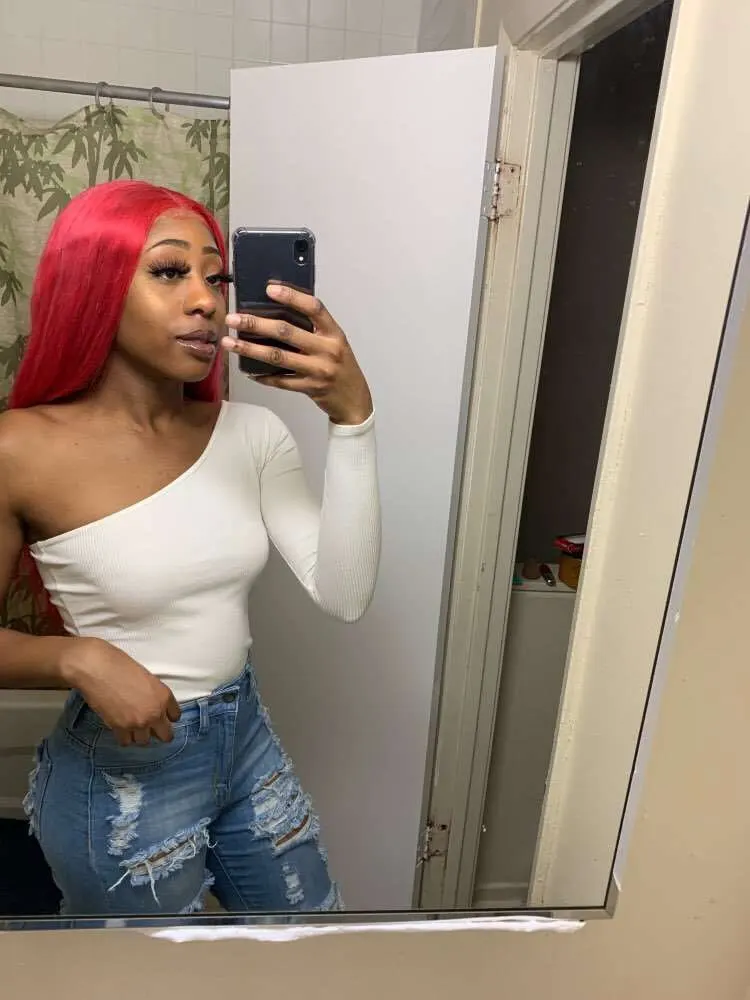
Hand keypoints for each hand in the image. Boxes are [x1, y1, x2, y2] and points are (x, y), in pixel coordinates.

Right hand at [59, 638, 180, 746]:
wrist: (98, 668)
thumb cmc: (120, 665)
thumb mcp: (147, 677)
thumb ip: (154, 695)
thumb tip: (151, 705)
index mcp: (164, 695)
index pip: (176, 716)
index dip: (167, 717)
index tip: (162, 717)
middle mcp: (155, 712)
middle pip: (166, 735)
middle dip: (159, 732)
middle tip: (149, 727)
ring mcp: (138, 722)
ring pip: (144, 741)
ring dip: (139, 735)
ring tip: (131, 726)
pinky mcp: (120, 728)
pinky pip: (126, 742)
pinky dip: (124, 737)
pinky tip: (120, 728)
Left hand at [223, 285, 373, 425]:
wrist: (354, 399)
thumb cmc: (341, 366)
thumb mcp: (335, 342)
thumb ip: (314, 329)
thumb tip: (277, 313)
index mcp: (334, 333)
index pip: (313, 308)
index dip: (292, 296)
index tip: (269, 289)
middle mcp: (327, 350)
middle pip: (286, 332)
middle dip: (255, 324)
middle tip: (233, 319)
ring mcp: (318, 370)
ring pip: (278, 357)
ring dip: (250, 349)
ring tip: (230, 343)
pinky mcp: (309, 388)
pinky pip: (280, 381)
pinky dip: (262, 376)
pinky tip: (248, 370)